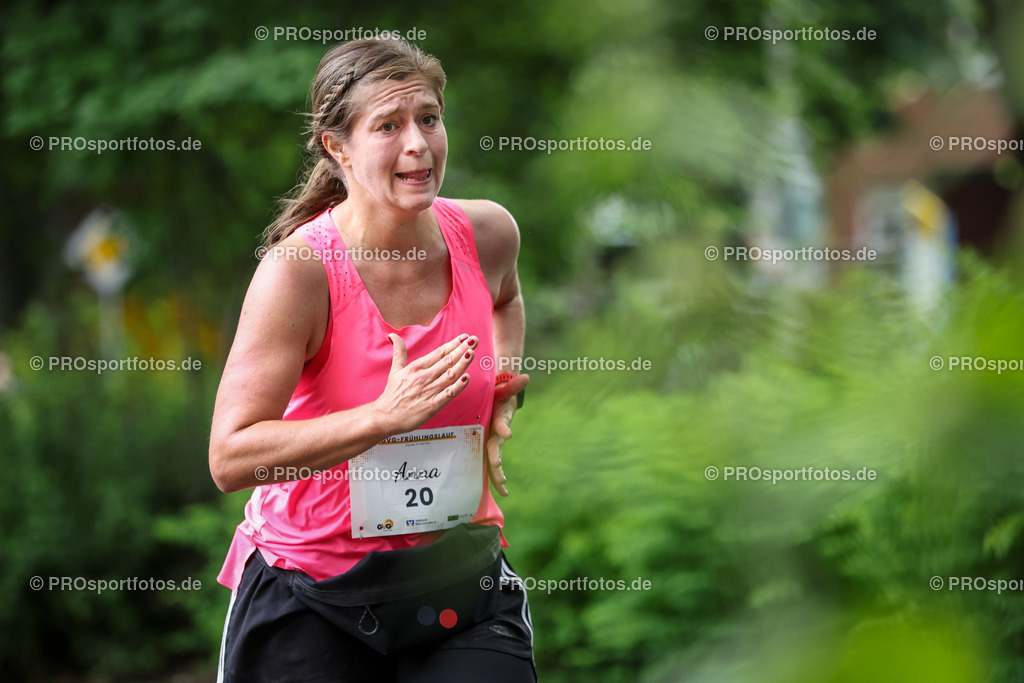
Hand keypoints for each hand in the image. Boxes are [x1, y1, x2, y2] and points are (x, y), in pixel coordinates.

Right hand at [373, 333, 476, 433]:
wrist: (385, 417)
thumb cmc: (392, 395)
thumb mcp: (395, 370)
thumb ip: (399, 352)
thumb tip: (393, 335)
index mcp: (416, 367)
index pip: (439, 353)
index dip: (453, 344)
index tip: (464, 337)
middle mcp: (424, 377)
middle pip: (447, 361)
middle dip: (462, 349)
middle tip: (473, 340)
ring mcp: (429, 391)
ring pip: (450, 375)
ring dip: (462, 363)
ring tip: (472, 353)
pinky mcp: (432, 406)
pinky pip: (448, 394)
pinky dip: (458, 386)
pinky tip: (466, 378)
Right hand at [487, 373, 528, 496]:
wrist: (489, 397)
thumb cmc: (496, 392)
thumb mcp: (504, 389)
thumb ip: (513, 386)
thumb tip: (526, 377)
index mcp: (491, 418)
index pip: (498, 424)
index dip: (502, 428)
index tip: (508, 434)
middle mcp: (488, 432)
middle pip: (490, 449)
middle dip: (494, 462)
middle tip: (500, 472)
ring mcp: (489, 441)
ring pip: (490, 461)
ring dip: (496, 475)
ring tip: (504, 490)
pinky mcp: (492, 446)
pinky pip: (492, 463)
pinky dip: (496, 476)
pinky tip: (503, 491)